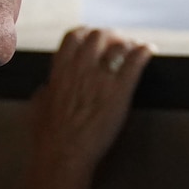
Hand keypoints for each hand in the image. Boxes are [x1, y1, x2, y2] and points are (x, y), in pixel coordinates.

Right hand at [26, 27, 152, 188]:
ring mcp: (101, 78)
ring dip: (128, 44)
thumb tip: (48, 87)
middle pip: (99, 36)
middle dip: (110, 37)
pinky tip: (149, 50)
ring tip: (135, 48)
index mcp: (60, 70)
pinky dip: (144, 51)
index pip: (74, 36)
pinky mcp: (120, 91)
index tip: (93, 36)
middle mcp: (80, 68)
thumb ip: (46, 92)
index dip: (86, 32)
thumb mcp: (38, 107)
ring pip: (119, 46)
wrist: (64, 155)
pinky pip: (135, 61)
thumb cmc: (48, 138)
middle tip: (118, 43)